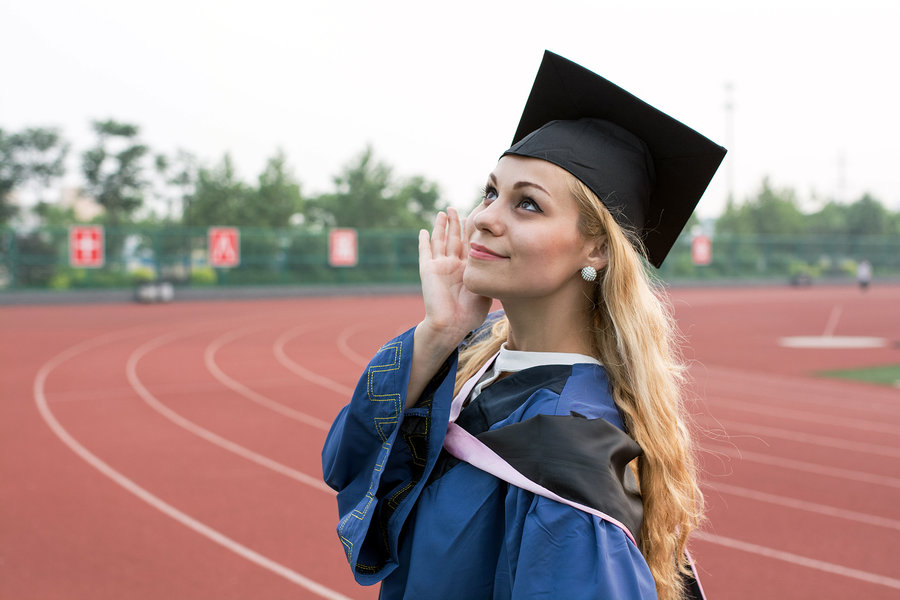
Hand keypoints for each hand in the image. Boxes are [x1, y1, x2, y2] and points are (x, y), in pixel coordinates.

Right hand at [418, 207, 491, 346]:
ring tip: (443, 212)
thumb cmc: (470, 313)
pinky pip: (425, 252)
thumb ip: (490, 275)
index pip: (468, 244)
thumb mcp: (485, 290)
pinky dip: (423, 241)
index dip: (470, 231)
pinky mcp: (428, 270)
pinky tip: (423, 231)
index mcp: (466, 269)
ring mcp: (440, 267)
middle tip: (456, 209)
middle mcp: (453, 265)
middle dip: (455, 223)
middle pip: (453, 238)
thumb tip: (503, 264)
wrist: (452, 325)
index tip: (474, 216)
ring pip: (440, 241)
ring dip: (441, 226)